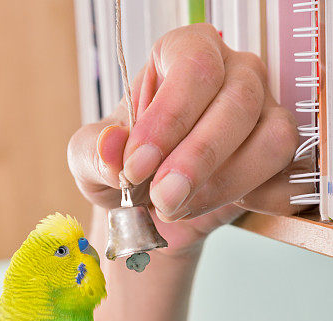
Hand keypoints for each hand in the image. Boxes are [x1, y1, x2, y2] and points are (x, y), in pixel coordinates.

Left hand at [68, 24, 304, 255]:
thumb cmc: (124, 169)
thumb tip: (111, 146)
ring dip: (224, 184)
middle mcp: (232, 74)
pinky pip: (285, 181)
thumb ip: (94, 152)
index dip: (169, 120)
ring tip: (179, 209)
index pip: (194, 69)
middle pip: (239, 102)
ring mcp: (263, 115)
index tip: (136, 166)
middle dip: (197, 160)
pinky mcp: (277, 161)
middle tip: (163, 199)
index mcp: (183, 54)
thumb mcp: (88, 161)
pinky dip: (253, 203)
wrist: (148, 210)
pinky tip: (210, 211)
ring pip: (272, 140)